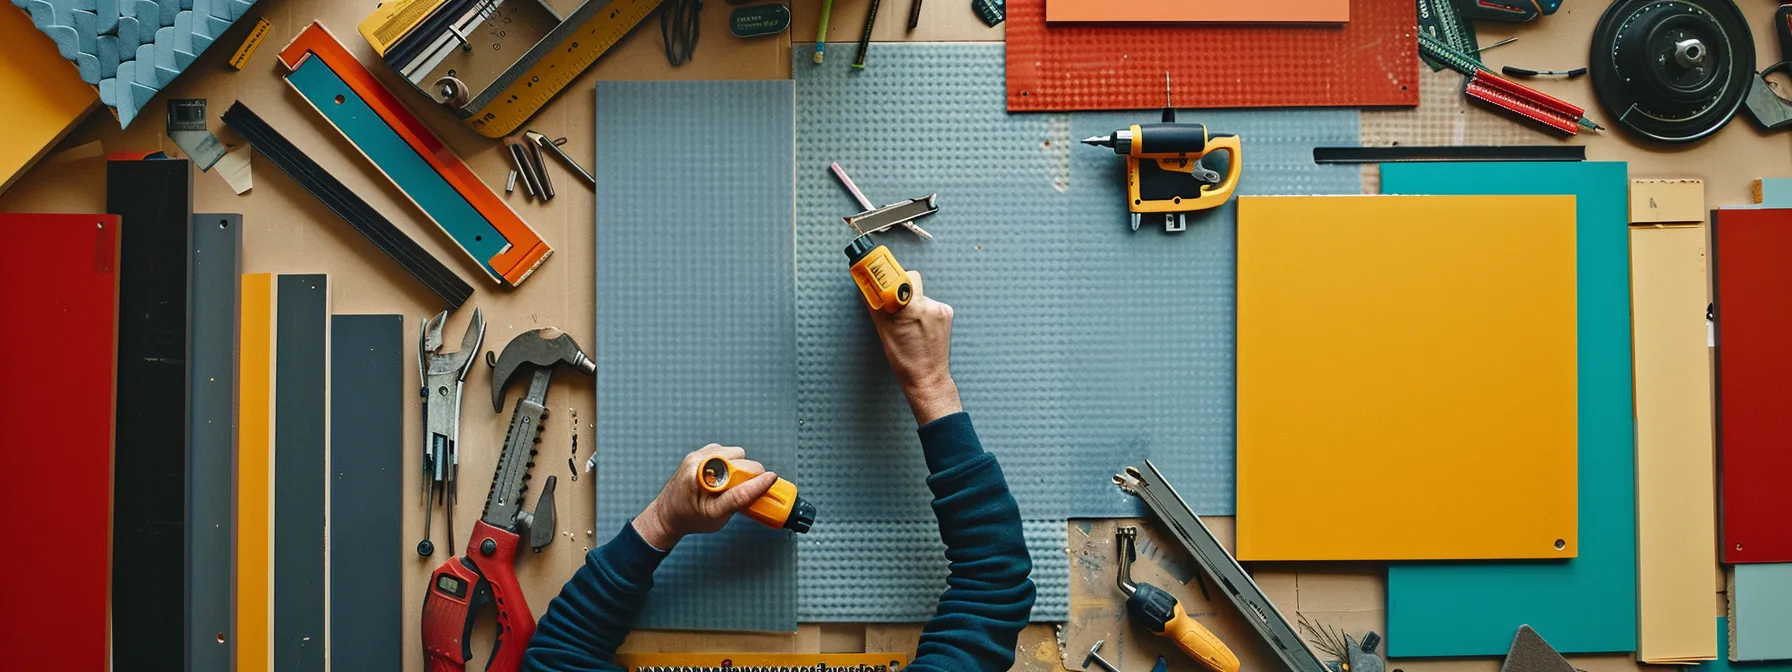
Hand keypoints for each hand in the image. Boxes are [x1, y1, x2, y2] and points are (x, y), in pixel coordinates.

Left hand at [632, 444, 778, 549]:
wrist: (666, 514)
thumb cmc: (688, 517)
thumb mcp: (716, 516)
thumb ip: (738, 500)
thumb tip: (760, 488)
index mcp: (700, 477)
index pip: (736, 474)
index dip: (757, 479)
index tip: (770, 478)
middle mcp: (698, 461)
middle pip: (738, 459)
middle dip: (747, 474)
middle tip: (743, 491)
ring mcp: (697, 455)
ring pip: (734, 453)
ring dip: (738, 468)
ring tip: (729, 486)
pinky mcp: (699, 453)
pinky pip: (725, 453)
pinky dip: (730, 464)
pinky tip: (723, 479)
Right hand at [868, 270, 962, 424]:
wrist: (927, 376)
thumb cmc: (904, 359)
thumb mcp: (883, 330)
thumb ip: (876, 306)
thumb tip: (866, 290)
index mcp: (911, 308)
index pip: (904, 276)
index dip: (893, 278)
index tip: (884, 279)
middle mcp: (929, 306)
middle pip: (913, 282)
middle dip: (902, 290)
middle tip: (896, 307)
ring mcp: (940, 310)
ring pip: (921, 295)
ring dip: (914, 304)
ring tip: (910, 325)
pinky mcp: (947, 314)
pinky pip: (931, 304)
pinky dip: (925, 312)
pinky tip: (920, 328)